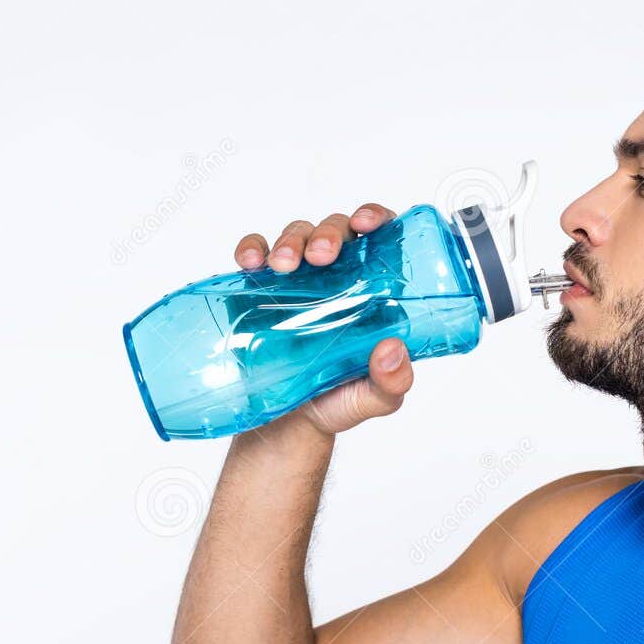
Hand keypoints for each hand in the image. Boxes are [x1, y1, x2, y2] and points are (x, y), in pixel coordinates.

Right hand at [232, 206, 413, 436]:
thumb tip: (393, 350)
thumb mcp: (375, 399)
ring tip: (282, 266)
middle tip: (319, 257)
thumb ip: (392, 381)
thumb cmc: (337, 401)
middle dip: (327, 232)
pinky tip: (250, 263)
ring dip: (290, 240)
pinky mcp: (261, 289)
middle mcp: (337, 277)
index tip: (366, 224)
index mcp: (372, 291)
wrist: (288, 425)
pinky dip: (252, 249)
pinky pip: (256, 253)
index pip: (380, 238)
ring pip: (297, 234)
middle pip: (336, 229)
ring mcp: (298, 280)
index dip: (375, 218)